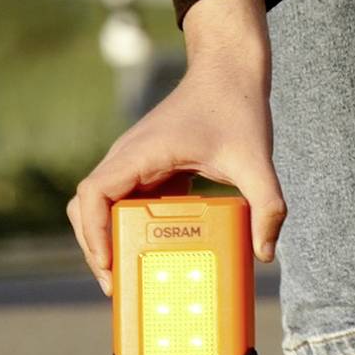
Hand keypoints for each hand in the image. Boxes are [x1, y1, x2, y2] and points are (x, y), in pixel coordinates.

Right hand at [65, 0, 285, 291]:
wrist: (230, 70)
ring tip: (129, 273)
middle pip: (88, 207)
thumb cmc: (236, 107)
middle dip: (96, 246)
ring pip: (102, 205)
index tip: (107, 262)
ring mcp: (135, 162)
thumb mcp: (256, 159)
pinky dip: (130, 225)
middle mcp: (128, 157)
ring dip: (109, 237)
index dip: (92, 232)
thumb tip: (265, 252)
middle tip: (117, 283)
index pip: (93, 194)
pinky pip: (127, 200)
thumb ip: (267, 205)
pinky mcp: (150, 166)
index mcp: (140, 153)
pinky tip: (155, 249)